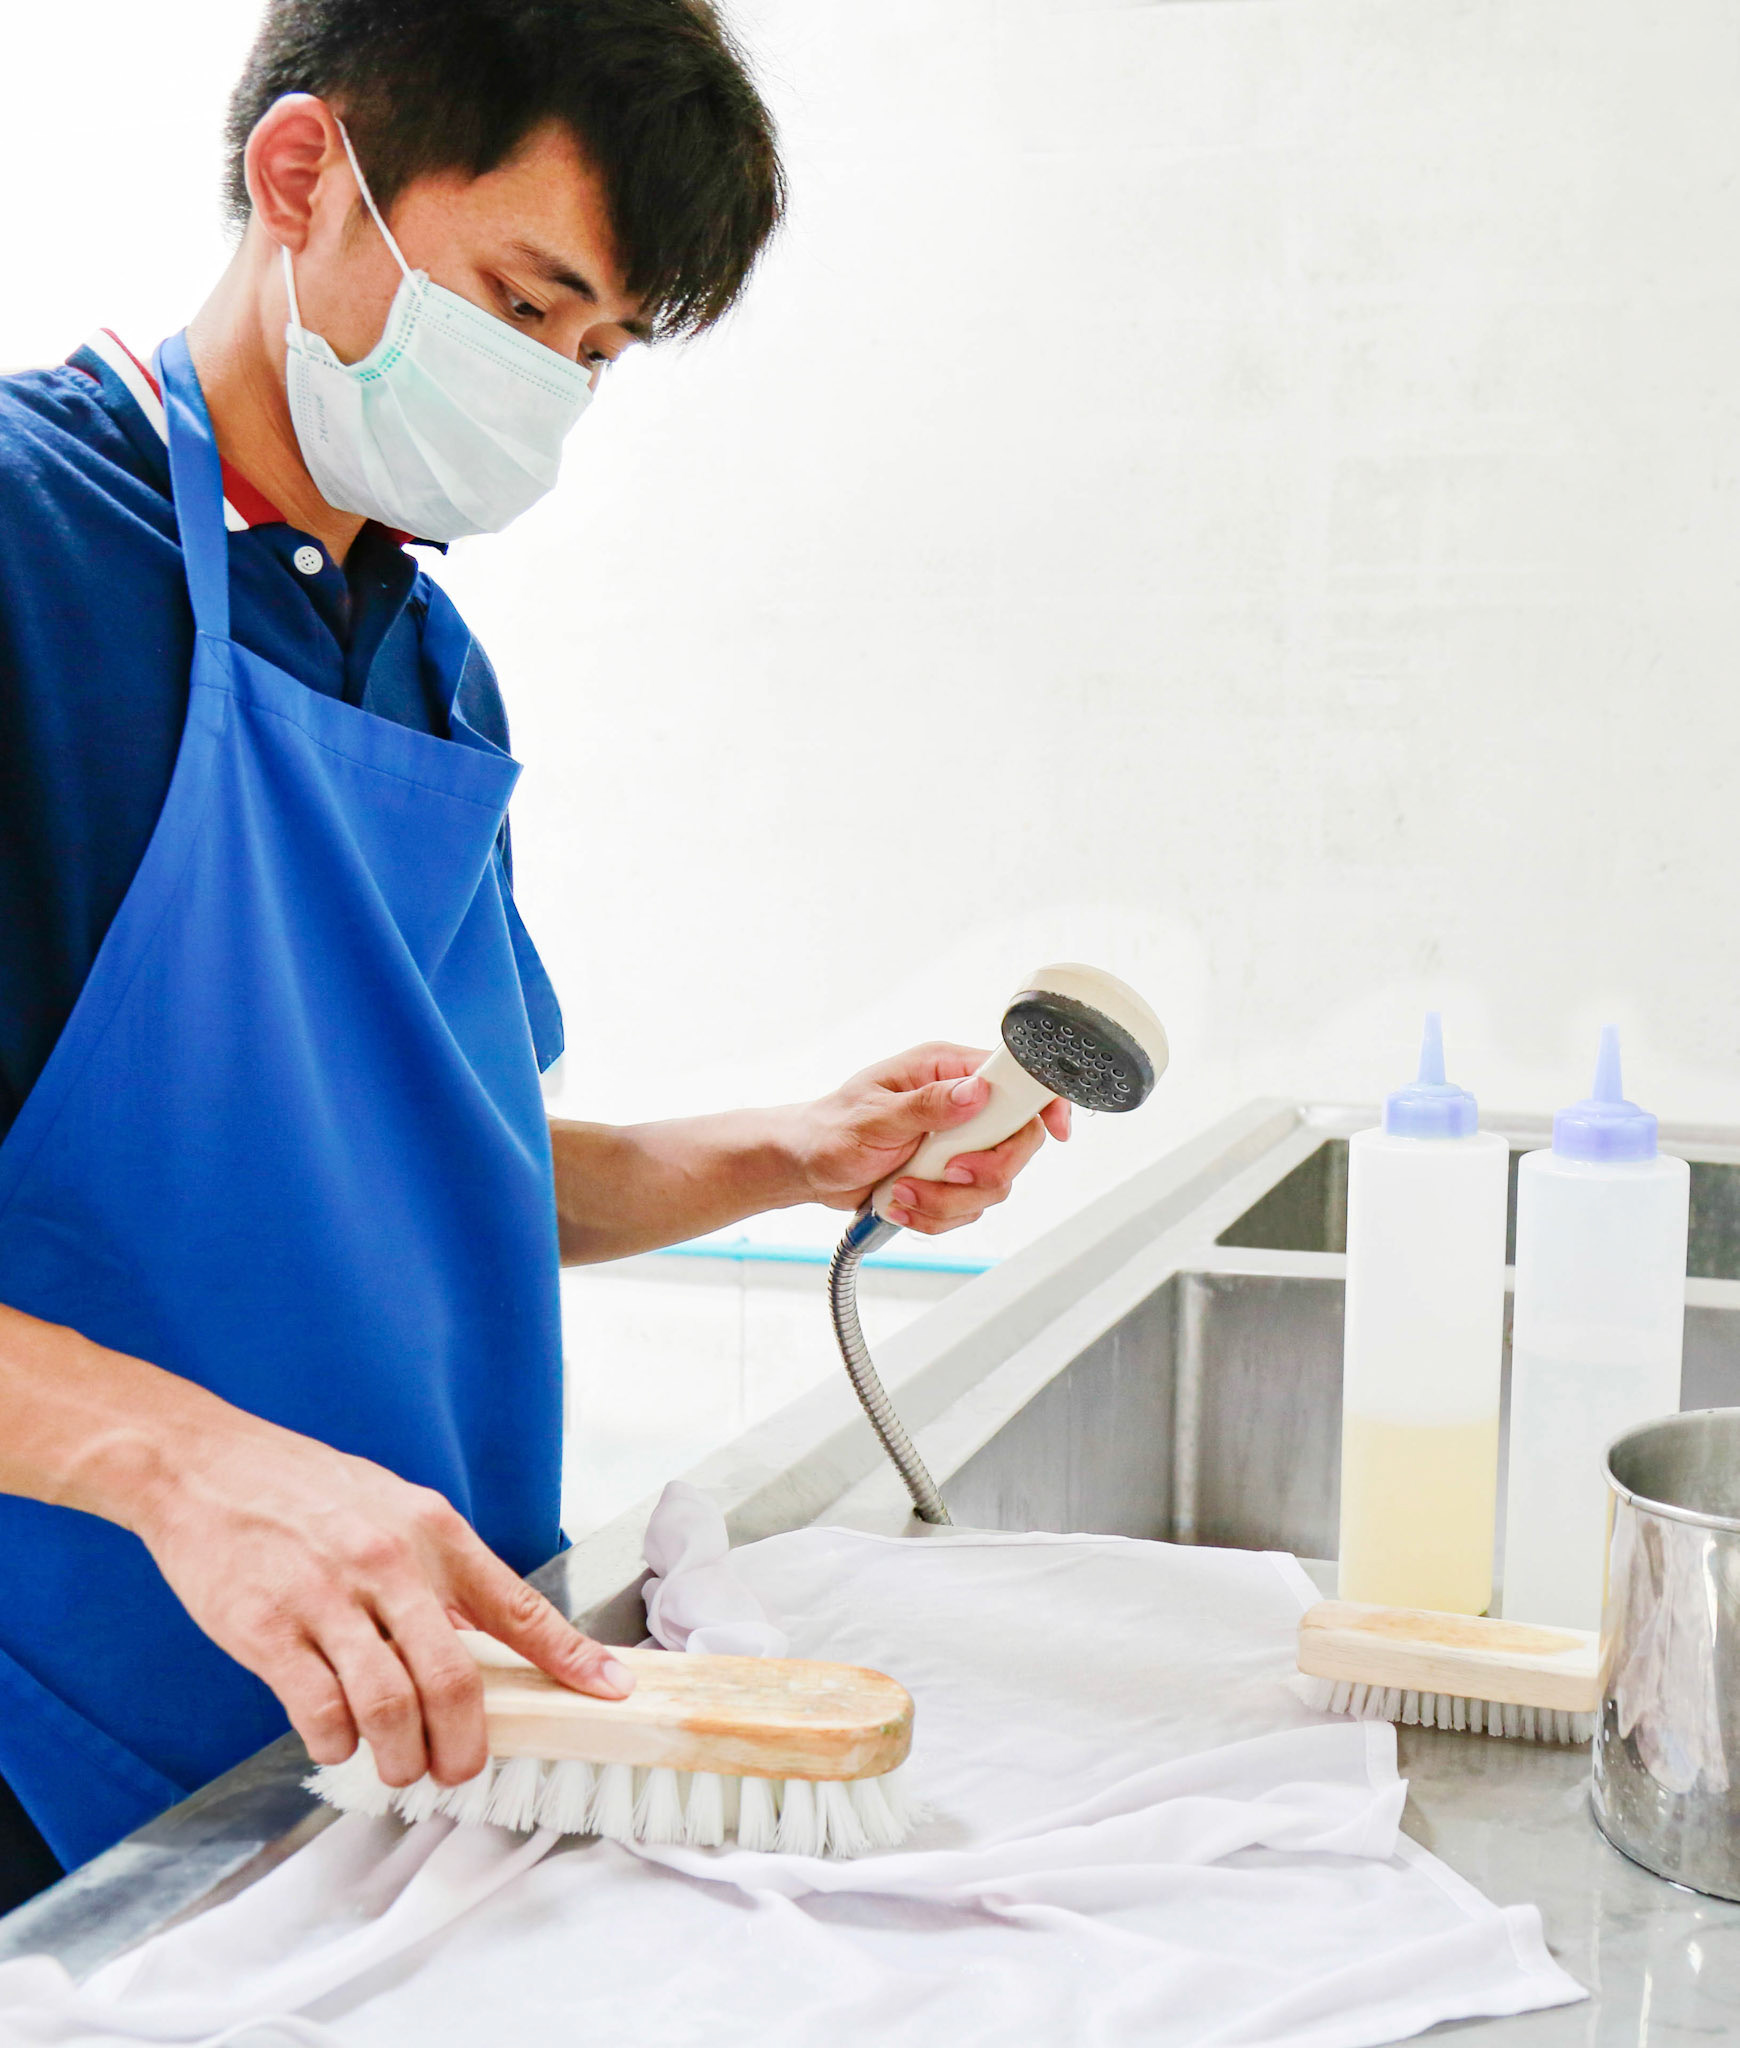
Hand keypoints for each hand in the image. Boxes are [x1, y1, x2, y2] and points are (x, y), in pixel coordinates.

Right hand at [133, 1408, 633, 1787]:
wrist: (205, 1465)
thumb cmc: (306, 1492)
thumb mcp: (395, 1511)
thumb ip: (439, 1575)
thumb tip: (482, 1648)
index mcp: (433, 1532)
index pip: (518, 1607)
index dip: (571, 1659)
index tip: (608, 1693)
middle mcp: (389, 1563)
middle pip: (454, 1679)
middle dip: (466, 1744)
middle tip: (459, 1768)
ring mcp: (327, 1597)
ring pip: (390, 1706)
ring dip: (402, 1758)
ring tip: (400, 1767)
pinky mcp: (268, 1629)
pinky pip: (318, 1711)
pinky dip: (337, 1743)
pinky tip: (338, 1740)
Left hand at [795, 1042, 1070, 1233]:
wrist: (807, 1166)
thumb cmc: (831, 1128)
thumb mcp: (873, 1115)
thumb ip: (926, 1104)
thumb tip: (974, 1091)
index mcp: (944, 1071)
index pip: (1014, 1078)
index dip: (1042, 1102)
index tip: (1055, 1129)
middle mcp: (959, 1106)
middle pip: (1017, 1141)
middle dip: (985, 1170)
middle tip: (949, 1173)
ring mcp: (958, 1145)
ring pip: (994, 1183)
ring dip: (947, 1199)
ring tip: (901, 1191)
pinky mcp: (949, 1179)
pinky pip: (969, 1208)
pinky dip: (935, 1215)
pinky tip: (900, 1202)